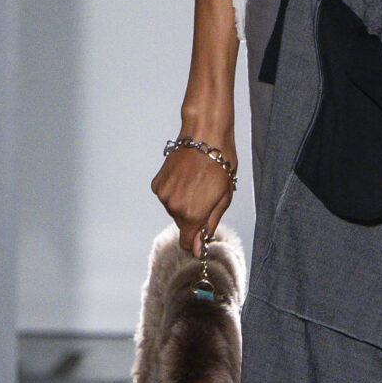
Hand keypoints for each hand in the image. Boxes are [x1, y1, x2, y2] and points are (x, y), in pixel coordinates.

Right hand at [150, 138, 236, 255]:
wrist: (205, 135)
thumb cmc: (220, 162)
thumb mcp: (224, 198)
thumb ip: (209, 224)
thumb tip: (197, 247)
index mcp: (192, 214)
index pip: (186, 243)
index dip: (195, 238)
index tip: (202, 227)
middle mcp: (173, 207)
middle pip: (182, 224)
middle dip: (193, 215)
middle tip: (205, 193)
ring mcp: (163, 195)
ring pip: (173, 209)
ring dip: (183, 201)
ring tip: (195, 181)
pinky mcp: (157, 184)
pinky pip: (166, 196)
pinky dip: (174, 191)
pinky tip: (184, 176)